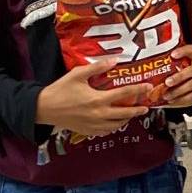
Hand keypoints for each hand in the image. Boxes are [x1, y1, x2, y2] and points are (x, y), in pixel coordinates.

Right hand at [36, 58, 151, 137]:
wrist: (43, 109)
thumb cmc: (60, 90)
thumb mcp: (77, 75)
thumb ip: (97, 68)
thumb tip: (115, 60)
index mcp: (97, 99)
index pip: (124, 93)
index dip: (138, 90)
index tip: (148, 87)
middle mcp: (98, 114)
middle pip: (124, 113)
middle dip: (137, 110)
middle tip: (146, 107)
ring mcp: (93, 125)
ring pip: (116, 125)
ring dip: (126, 119)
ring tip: (132, 114)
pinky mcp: (87, 131)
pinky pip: (106, 131)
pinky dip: (114, 127)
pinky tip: (116, 122)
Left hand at [163, 45, 191, 106]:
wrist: (191, 83)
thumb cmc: (178, 72)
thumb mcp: (174, 65)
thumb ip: (165, 64)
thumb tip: (143, 67)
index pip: (191, 50)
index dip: (183, 52)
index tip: (173, 55)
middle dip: (180, 76)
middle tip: (167, 82)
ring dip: (180, 90)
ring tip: (167, 95)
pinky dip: (184, 98)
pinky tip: (174, 100)